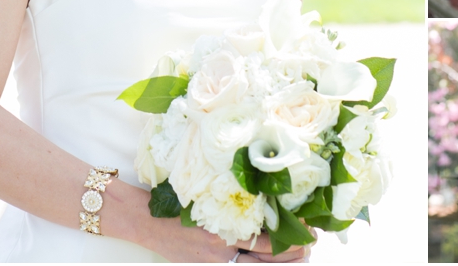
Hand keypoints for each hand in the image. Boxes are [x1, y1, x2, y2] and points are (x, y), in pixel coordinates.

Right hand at [139, 215, 311, 262]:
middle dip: (291, 253)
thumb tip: (266, 200)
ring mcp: (214, 260)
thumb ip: (234, 204)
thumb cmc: (179, 203)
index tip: (307, 230)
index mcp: (225, 225)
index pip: (266, 238)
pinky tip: (269, 261)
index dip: (289, 237)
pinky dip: (255, 264)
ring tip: (299, 256)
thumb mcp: (210, 198)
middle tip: (309, 244)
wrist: (148, 221)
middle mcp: (222, 247)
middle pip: (265, 257)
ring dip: (278, 262)